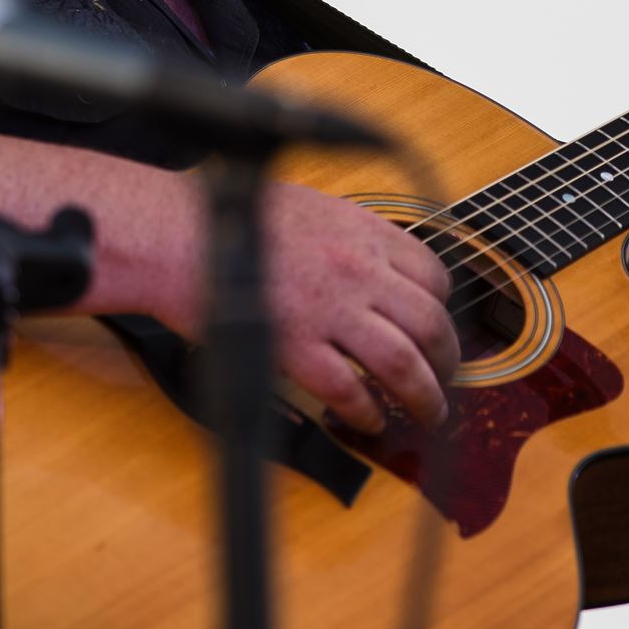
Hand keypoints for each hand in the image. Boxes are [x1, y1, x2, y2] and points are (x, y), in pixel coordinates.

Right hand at [256, 183, 459, 432]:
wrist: (180, 234)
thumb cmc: (233, 219)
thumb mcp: (314, 208)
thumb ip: (351, 238)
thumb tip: (375, 266)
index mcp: (363, 232)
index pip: (433, 275)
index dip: (442, 309)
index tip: (436, 329)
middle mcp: (357, 269)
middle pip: (431, 324)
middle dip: (448, 361)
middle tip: (445, 380)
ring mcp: (329, 310)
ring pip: (402, 364)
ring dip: (424, 397)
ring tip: (428, 413)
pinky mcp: (294, 347)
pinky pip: (347, 390)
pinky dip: (367, 412)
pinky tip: (370, 420)